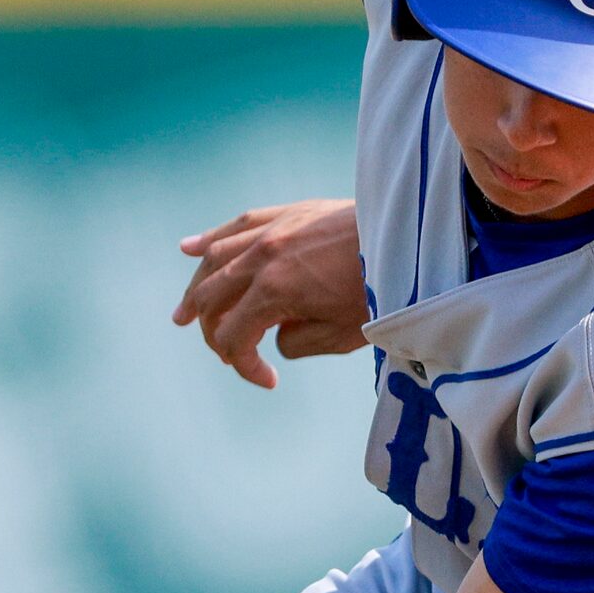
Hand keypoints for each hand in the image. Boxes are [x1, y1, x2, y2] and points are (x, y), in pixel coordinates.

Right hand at [173, 199, 366, 387]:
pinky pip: (237, 224)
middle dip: (211, 331)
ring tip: (183, 313)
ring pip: (214, 259)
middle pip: (210, 299)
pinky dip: (210, 239)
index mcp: (272, 292)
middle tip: (223, 351)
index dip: (243, 365)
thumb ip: (295, 341)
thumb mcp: (339, 334)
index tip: (269, 379)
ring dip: (195, 288)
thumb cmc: (380, 289)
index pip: (232, 337)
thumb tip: (274, 334)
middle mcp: (261, 257)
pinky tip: (189, 249)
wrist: (411, 237)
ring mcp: (271, 230)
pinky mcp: (288, 213)